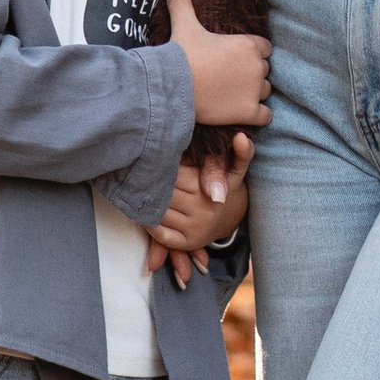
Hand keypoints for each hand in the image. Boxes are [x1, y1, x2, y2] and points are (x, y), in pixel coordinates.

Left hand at [145, 136, 250, 285]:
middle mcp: (202, 210)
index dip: (160, 166)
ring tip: (138, 190)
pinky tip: (146, 212)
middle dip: (151, 183)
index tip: (151, 157)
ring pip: (159, 212)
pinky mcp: (186, 243)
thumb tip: (241, 137)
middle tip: (139, 173)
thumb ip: (240, 153)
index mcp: (209, 189)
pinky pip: (161, 235)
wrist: (232, 217)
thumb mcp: (235, 169)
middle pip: (164, 192)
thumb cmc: (226, 186)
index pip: (174, 174)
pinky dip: (150, 224)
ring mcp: (194, 228)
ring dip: (146, 202)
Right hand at [169, 0, 271, 127]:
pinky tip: (245, 113)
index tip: (237, 59)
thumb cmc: (182, 54)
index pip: (264, 48)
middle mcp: (256, 67)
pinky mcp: (249, 112)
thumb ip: (183, 6)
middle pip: (264, 70)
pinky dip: (258, 115)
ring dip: (255, 93)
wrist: (175, 86)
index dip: (252, 53)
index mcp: (248, 45)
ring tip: (236, 95)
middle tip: (232, 78)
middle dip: (251, 73)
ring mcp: (255, 90)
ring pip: (265, 91)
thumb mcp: (184, 25)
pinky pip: (266, 115)